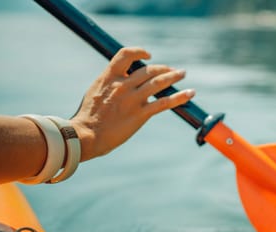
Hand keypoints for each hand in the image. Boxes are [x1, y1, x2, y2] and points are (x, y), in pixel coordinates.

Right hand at [71, 47, 194, 160]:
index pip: (126, 55)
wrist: (85, 135)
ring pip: (159, 83)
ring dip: (173, 77)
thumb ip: (110, 84)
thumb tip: (121, 80)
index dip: (139, 52)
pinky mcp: (140, 115)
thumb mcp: (95, 92)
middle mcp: (123, 85)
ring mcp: (133, 100)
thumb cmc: (88, 117)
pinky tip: (189, 93)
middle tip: (172, 70)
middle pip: (148, 70)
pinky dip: (179, 97)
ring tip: (182, 74)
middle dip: (163, 68)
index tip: (149, 55)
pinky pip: (164, 103)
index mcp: (109, 77)